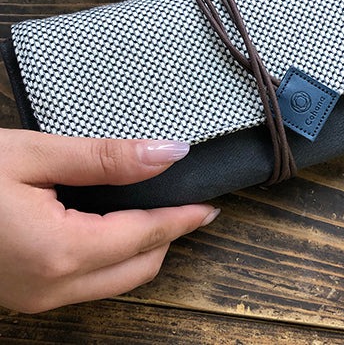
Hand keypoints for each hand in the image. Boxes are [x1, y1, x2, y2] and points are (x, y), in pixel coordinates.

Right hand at [0, 129, 218, 312]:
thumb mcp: (33, 154)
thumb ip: (106, 159)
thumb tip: (168, 154)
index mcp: (59, 252)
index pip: (147, 235)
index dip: (183, 218)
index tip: (209, 205)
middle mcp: (51, 287)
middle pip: (139, 267)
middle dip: (169, 236)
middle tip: (188, 205)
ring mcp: (35, 298)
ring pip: (116, 280)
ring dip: (144, 248)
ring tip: (157, 211)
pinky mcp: (24, 293)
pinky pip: (89, 281)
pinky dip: (114, 256)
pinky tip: (114, 225)